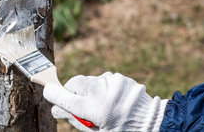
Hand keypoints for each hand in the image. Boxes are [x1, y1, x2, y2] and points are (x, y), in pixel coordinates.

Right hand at [43, 72, 167, 131]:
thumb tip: (57, 109)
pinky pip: (103, 80)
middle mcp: (103, 93)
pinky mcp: (120, 78)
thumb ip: (76, 120)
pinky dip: (101, 88)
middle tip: (75, 102)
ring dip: (87, 89)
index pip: (66, 98)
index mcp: (96, 110)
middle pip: (74, 82)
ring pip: (89, 80)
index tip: (48, 92)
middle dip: (71, 90)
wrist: (155, 123)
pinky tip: (110, 99)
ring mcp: (112, 82)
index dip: (53, 94)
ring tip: (99, 104)